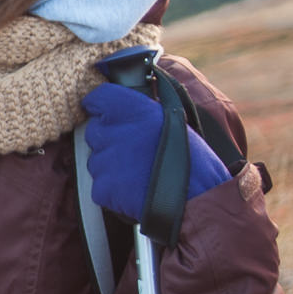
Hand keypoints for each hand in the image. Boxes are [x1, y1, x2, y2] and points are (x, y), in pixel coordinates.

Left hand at [80, 82, 229, 223]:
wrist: (197, 195)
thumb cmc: (190, 157)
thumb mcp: (171, 119)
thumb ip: (139, 113)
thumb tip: (123, 110)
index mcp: (130, 107)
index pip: (97, 98)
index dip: (100, 107)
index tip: (104, 113)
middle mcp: (112, 130)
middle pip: (95, 132)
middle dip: (109, 141)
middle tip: (134, 152)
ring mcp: (104, 160)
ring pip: (97, 161)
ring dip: (112, 167)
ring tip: (139, 174)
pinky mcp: (102, 187)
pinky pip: (100, 187)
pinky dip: (114, 191)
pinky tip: (135, 191)